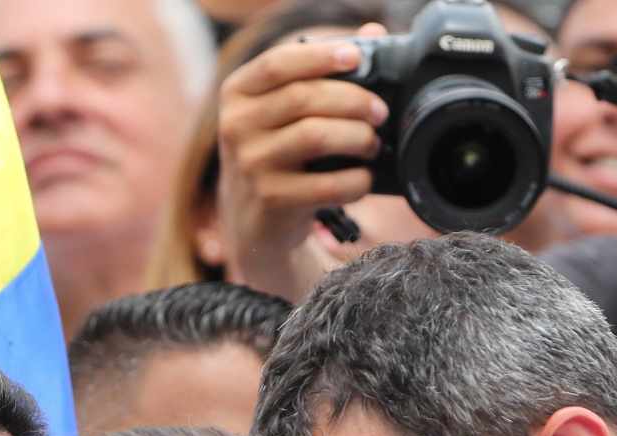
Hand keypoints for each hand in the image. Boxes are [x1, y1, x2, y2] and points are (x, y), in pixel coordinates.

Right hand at [217, 27, 388, 299]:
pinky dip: (355, 180)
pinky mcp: (270, 200)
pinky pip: (326, 184)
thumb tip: (373, 32)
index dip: (320, 56)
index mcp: (237, 94)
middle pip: (304, 97)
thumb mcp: (284, 115)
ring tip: (372, 144)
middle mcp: (236, 126)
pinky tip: (363, 179)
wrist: (253, 223)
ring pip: (315, 136)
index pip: (278, 63)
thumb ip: (321, 73)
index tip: (356, 56)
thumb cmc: (278, 157)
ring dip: (357, 137)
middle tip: (380, 112)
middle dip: (353, 100)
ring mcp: (250, 164)